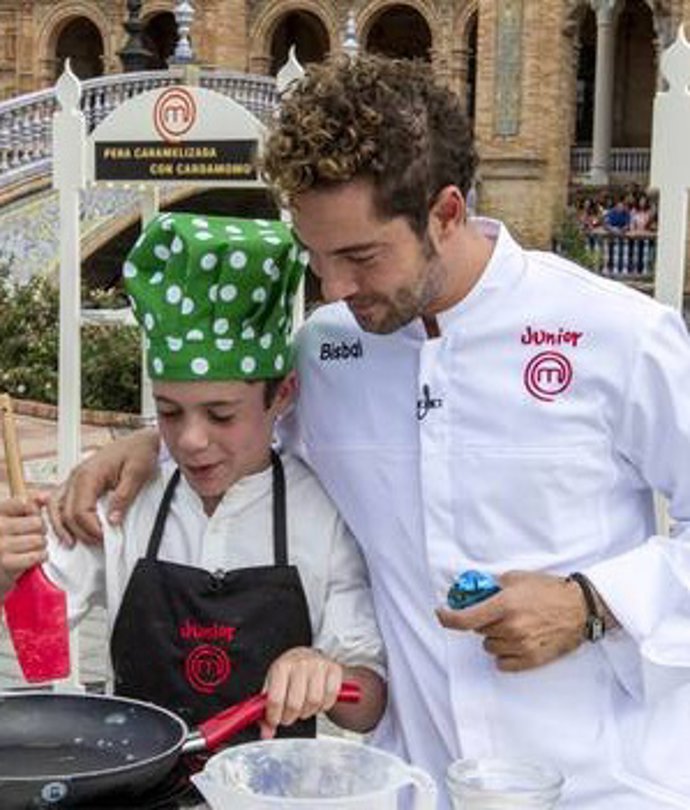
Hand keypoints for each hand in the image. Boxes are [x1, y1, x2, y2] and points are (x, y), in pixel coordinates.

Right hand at [0, 495, 49, 598]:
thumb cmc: (2, 546)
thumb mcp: (9, 522)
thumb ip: (27, 507)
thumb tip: (45, 496)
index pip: (24, 503)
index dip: (34, 512)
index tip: (31, 520)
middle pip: (37, 523)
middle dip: (40, 532)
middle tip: (32, 539)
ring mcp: (1, 545)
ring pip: (39, 540)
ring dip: (40, 547)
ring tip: (30, 550)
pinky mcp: (6, 563)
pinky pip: (37, 555)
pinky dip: (39, 557)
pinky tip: (32, 558)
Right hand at [48, 429, 159, 546]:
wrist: (141, 440)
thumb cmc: (140, 452)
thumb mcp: (137, 473)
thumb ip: (123, 497)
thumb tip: (113, 520)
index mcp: (89, 474)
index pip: (80, 510)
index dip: (90, 529)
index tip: (105, 538)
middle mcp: (76, 476)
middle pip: (67, 512)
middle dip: (80, 532)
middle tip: (98, 543)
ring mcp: (74, 478)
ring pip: (56, 507)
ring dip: (62, 527)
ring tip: (71, 543)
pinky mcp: (78, 480)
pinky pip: (60, 500)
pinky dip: (59, 515)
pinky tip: (64, 527)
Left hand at [260, 647, 342, 738]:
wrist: (310, 656)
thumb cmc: (289, 674)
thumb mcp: (273, 687)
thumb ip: (266, 711)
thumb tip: (266, 733)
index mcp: (281, 666)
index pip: (275, 699)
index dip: (274, 716)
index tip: (275, 720)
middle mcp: (300, 662)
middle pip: (294, 704)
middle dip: (290, 716)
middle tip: (289, 715)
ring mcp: (319, 664)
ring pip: (314, 702)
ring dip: (308, 711)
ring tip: (303, 706)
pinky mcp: (334, 669)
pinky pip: (330, 697)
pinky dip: (324, 705)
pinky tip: (318, 700)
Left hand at [436, 571, 586, 671]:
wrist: (581, 608)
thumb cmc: (549, 590)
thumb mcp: (516, 578)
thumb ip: (493, 587)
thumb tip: (474, 592)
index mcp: (505, 605)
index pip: (465, 619)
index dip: (447, 618)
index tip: (441, 614)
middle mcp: (511, 628)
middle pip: (479, 631)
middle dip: (484, 621)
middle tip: (499, 612)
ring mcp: (522, 646)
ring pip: (490, 647)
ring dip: (495, 637)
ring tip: (513, 625)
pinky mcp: (532, 660)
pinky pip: (503, 663)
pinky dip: (504, 654)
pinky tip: (516, 642)